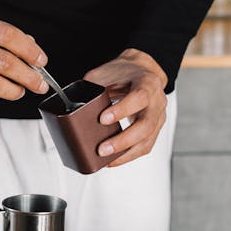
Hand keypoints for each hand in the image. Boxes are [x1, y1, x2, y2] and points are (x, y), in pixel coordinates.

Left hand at [83, 49, 167, 166]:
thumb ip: (93, 88)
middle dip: (122, 141)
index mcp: (147, 82)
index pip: (139, 97)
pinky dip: (128, 156)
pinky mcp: (154, 129)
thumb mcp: (106, 72)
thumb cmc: (123, 72)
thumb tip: (71, 106)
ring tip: (106, 160)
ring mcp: (158, 117)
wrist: (140, 70)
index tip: (102, 119)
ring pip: (147, 141)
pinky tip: (114, 160)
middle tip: (102, 149)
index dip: (122, 110)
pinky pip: (145, 147)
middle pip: (145, 125)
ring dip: (125, 154)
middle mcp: (157, 101)